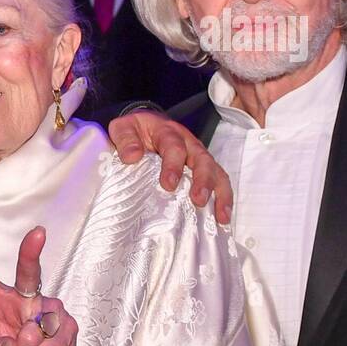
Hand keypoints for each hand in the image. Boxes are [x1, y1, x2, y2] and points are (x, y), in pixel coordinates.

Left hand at [108, 111, 232, 223]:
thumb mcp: (123, 128)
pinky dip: (223, 200)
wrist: (144, 127)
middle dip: (203, 180)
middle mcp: (188, 143)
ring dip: (220, 193)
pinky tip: (222, 218)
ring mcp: (198, 156)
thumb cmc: (134, 131)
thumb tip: (132, 156)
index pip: (174, 147)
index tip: (168, 184)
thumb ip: (125, 139)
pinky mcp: (203, 169)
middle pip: (202, 159)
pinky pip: (218, 182)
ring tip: (220, 216)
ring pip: (216, 171)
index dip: (173, 165)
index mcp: (167, 132)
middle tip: (198, 200)